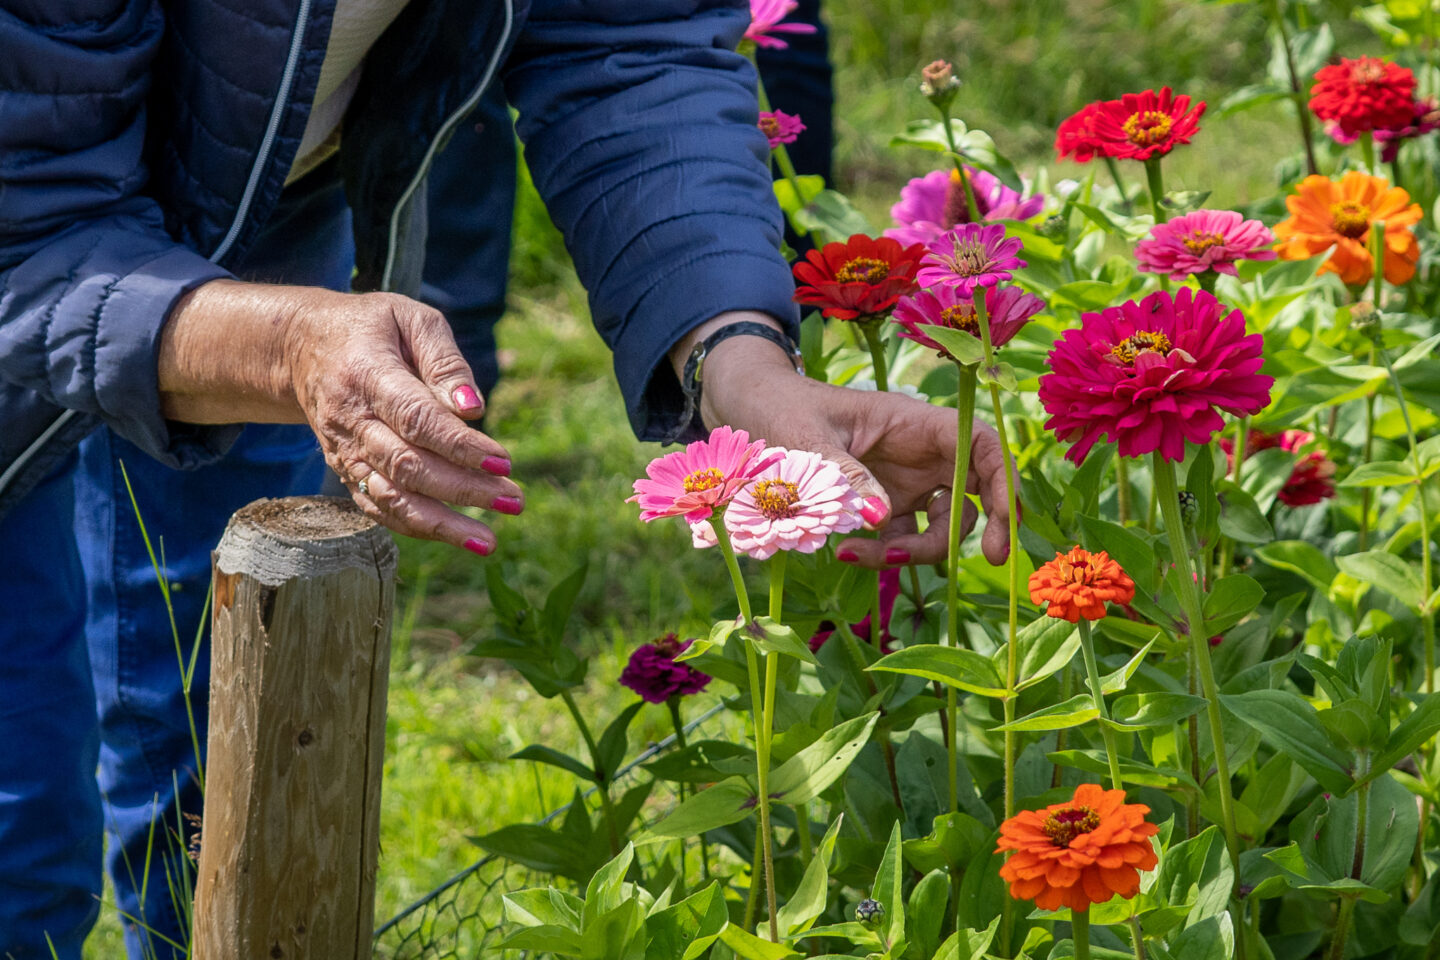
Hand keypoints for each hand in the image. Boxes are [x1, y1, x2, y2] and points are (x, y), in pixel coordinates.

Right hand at [159, 280, 521, 552]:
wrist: (302, 346)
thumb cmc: (373, 328)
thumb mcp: (413, 320)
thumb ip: (445, 362)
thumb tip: (474, 410)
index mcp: (367, 375)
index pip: (417, 419)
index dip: (460, 446)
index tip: (504, 462)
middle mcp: (350, 419)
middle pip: (408, 466)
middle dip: (463, 490)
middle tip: (514, 500)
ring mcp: (343, 450)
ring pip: (391, 498)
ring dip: (442, 524)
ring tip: (489, 541)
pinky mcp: (344, 470)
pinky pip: (378, 507)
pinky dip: (416, 526)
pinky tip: (456, 535)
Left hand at [677, 313, 1012, 569]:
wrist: (754, 412)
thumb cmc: (784, 410)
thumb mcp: (809, 439)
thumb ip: (845, 477)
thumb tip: (881, 519)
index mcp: (914, 421)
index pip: (980, 443)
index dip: (1002, 478)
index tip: (1006, 517)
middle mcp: (921, 452)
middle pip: (974, 490)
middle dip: (984, 525)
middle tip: (989, 558)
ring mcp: (906, 481)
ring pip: (940, 523)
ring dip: (916, 549)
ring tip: (861, 555)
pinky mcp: (885, 505)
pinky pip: (901, 537)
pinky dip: (883, 553)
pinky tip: (845, 552)